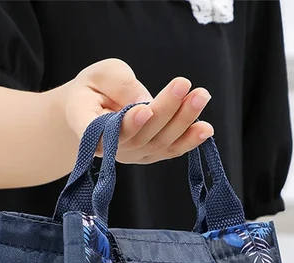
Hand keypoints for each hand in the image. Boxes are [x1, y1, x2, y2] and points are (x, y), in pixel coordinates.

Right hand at [61, 58, 213, 163]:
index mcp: (87, 128)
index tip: (144, 110)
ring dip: (183, 121)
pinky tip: (205, 130)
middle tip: (183, 84)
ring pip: (160, 143)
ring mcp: (132, 156)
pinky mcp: (149, 155)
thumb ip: (119, 85)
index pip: (107, 133)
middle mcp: (110, 150)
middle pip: (141, 136)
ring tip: (200, 96)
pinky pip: (170, 150)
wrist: (91, 109)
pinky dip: (189, 141)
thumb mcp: (100, 75)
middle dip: (165, 110)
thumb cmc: (94, 88)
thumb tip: (146, 101)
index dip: (127, 125)